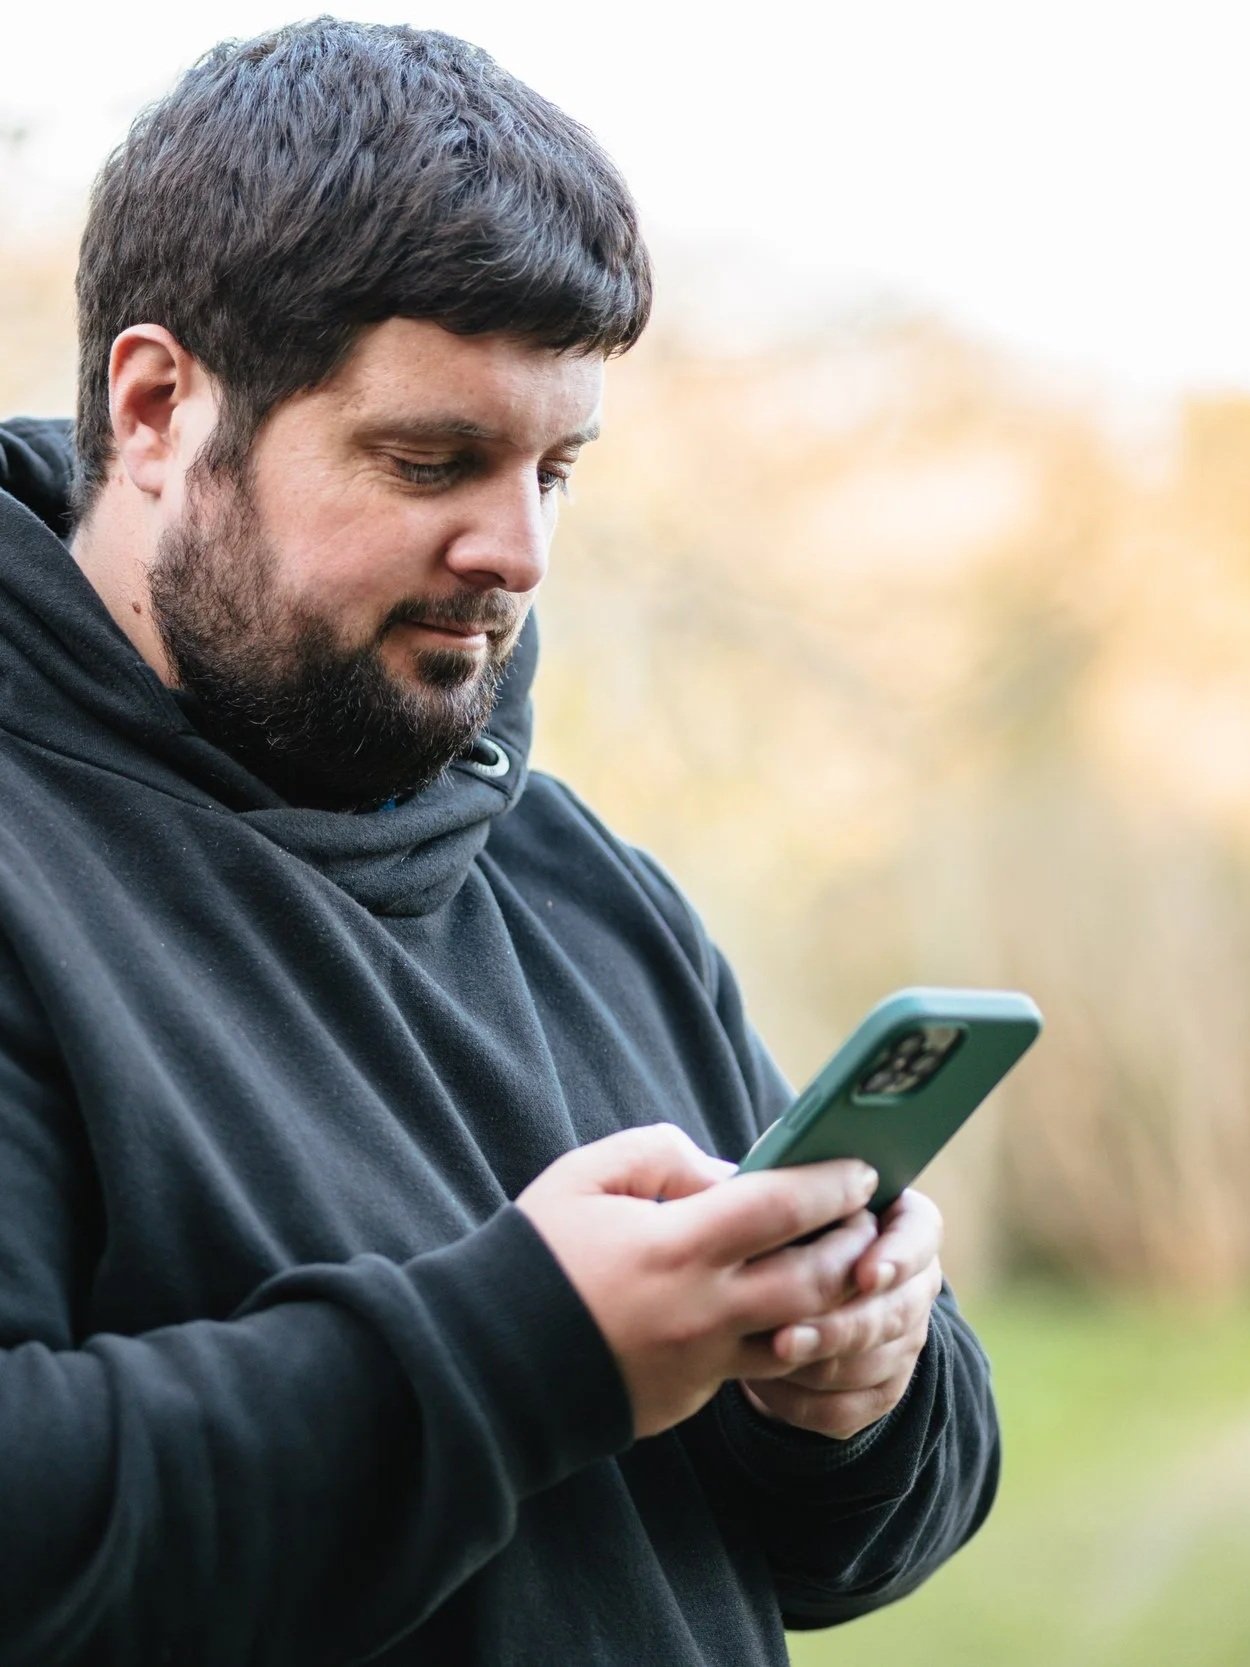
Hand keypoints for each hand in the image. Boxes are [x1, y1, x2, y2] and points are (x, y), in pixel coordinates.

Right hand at [516, 1125, 880, 1438]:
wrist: (487, 1361)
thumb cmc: (535, 1256)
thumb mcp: (586, 1176)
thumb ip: (660, 1153)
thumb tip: (726, 1172)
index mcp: (677, 1247)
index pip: (783, 1207)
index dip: (830, 1184)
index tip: (861, 1168)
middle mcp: (703, 1311)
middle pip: (815, 1279)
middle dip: (853, 1244)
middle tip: (868, 1218)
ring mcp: (702, 1364)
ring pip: (802, 1335)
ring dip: (835, 1299)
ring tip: (844, 1266)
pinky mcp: (692, 1399)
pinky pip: (757, 1366)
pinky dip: (785, 1336)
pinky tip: (787, 1308)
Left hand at [740, 1188, 943, 1439]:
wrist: (781, 1290)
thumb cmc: (781, 1226)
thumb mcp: (783, 1193)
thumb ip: (778, 1185)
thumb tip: (733, 1186)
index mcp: (901, 1223)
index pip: (921, 1232)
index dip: (900, 1256)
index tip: (865, 1274)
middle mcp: (914, 1284)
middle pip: (896, 1311)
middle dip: (839, 1328)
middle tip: (786, 1337)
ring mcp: (903, 1342)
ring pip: (870, 1364)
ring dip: (815, 1365)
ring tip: (761, 1355)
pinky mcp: (879, 1392)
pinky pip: (847, 1409)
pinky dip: (803, 1401)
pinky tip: (763, 1383)